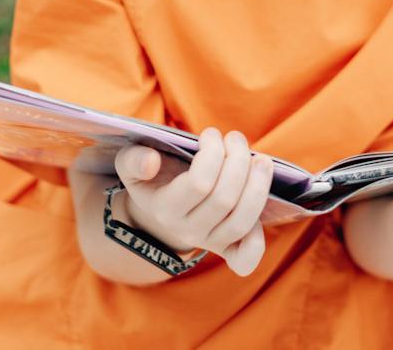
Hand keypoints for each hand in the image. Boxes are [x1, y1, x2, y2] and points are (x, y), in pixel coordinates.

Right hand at [113, 127, 274, 275]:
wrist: (158, 210)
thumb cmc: (152, 177)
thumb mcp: (131, 163)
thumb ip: (133, 159)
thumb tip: (151, 161)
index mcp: (164, 208)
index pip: (199, 184)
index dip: (212, 154)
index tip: (211, 134)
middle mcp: (188, 230)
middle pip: (224, 200)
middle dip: (237, 161)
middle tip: (235, 139)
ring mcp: (209, 242)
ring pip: (241, 221)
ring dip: (258, 186)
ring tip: (261, 160)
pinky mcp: (226, 249)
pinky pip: (245, 258)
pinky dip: (257, 239)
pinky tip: (262, 206)